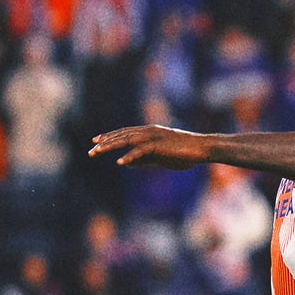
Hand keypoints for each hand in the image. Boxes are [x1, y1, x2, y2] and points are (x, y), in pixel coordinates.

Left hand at [88, 125, 206, 169]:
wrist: (203, 149)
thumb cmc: (185, 153)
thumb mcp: (161, 158)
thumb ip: (144, 159)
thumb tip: (127, 163)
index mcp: (150, 132)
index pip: (125, 133)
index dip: (110, 137)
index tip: (96, 142)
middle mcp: (149, 132)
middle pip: (122, 135)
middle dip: (105, 143)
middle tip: (90, 151)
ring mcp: (154, 137)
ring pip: (127, 140)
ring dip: (111, 146)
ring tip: (97, 152)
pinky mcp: (160, 146)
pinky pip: (141, 151)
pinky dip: (130, 156)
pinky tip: (120, 163)